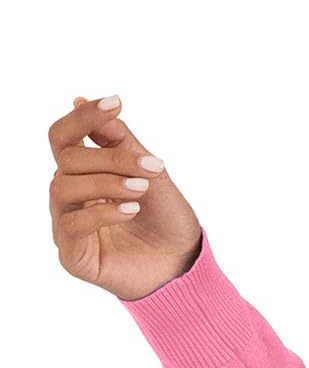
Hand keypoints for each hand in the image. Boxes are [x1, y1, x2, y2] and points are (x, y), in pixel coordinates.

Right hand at [49, 94, 201, 300]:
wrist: (186, 267)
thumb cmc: (168, 221)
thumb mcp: (150, 172)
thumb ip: (118, 141)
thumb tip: (79, 100)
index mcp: (84, 174)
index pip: (64, 138)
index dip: (83, 118)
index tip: (115, 103)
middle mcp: (71, 197)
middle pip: (67, 159)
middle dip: (110, 158)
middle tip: (152, 167)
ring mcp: (68, 225)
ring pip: (63, 187)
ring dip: (106, 182)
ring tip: (142, 190)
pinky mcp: (73, 256)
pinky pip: (72, 225)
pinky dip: (102, 212)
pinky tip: (132, 211)